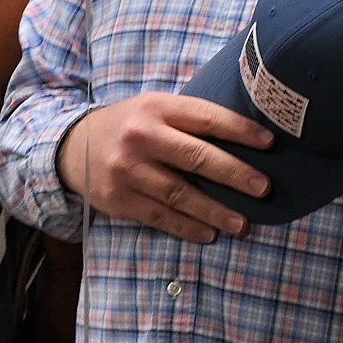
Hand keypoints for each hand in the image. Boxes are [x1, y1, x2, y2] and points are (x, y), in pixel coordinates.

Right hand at [57, 93, 272, 242]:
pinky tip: (208, 234)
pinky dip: (187, 227)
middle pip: (196, 157)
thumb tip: (247, 138)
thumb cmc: (130, 126)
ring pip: (179, 194)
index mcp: (156, 107)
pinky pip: (159, 216)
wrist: (72, 146)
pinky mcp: (117, 198)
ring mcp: (126, 169)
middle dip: (235, 174)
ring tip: (243, 224)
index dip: (240, 130)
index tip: (270, 144)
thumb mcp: (155, 109)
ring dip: (215, 211)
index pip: (205, 117)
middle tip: (264, 189)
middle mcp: (140, 136)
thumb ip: (190, 119)